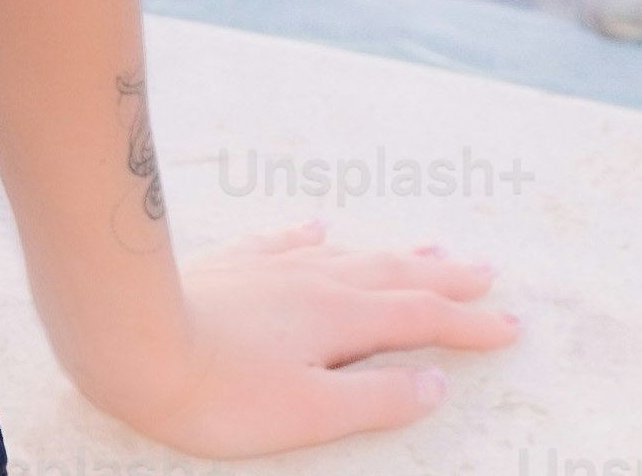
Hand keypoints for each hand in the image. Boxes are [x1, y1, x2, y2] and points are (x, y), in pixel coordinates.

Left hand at [79, 218, 514, 457]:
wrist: (128, 338)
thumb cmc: (218, 393)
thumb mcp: (310, 414)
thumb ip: (377, 399)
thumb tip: (436, 383)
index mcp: (341, 319)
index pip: (420, 319)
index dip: (469, 324)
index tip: (513, 325)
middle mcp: (314, 281)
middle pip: (393, 275)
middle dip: (444, 279)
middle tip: (487, 272)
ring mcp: (270, 268)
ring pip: (347, 254)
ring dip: (391, 254)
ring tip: (427, 249)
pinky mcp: (230, 265)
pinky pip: (285, 242)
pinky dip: (312, 237)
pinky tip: (318, 227)